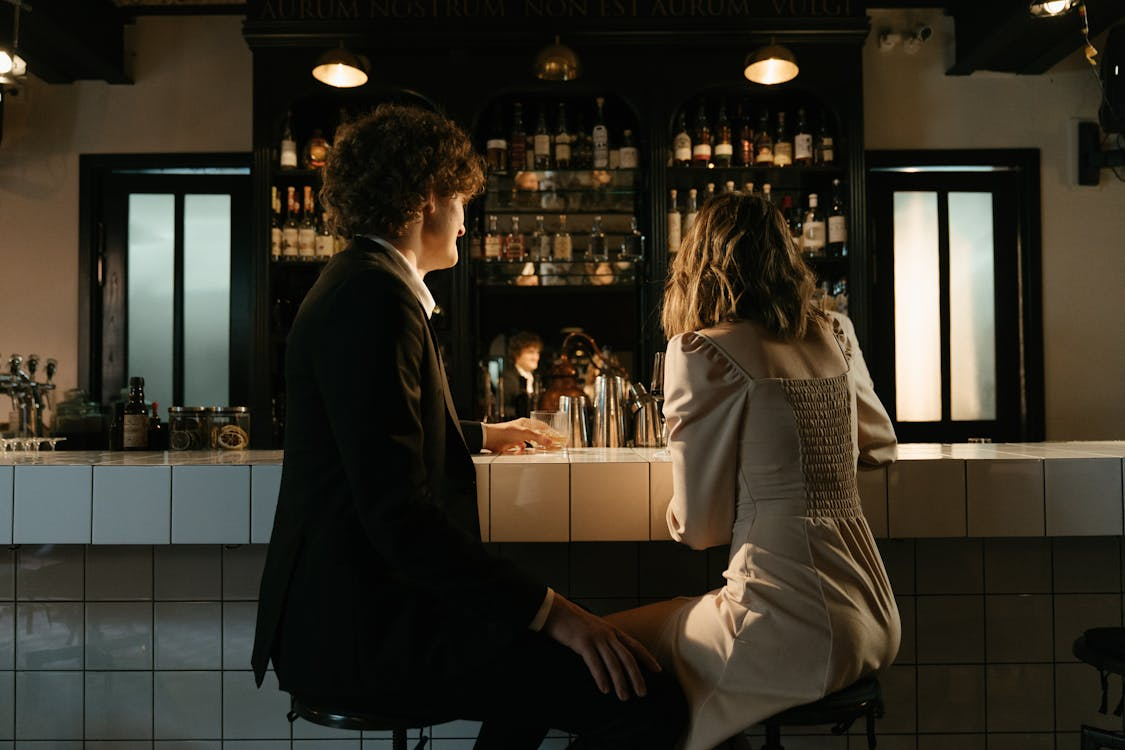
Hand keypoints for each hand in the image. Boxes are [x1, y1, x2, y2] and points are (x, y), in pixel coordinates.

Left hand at [482, 417, 552, 452]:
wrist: (491, 438)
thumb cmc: (506, 431)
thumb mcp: (525, 433)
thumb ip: (538, 437)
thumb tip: (550, 442)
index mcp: (526, 423)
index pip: (542, 426)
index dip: (551, 431)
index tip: (558, 436)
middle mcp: (522, 429)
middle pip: (536, 434)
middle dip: (544, 439)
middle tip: (551, 444)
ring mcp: (517, 436)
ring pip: (529, 441)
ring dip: (535, 445)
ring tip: (541, 449)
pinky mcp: (511, 443)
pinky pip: (520, 447)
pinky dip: (523, 450)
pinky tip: (524, 451)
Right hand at [541, 594, 661, 700]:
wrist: (555, 610)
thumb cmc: (572, 621)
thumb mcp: (594, 627)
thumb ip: (604, 638)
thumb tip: (611, 653)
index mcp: (612, 630)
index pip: (635, 646)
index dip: (647, 658)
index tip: (658, 670)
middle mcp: (608, 634)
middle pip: (628, 657)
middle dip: (637, 676)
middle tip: (642, 693)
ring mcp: (596, 637)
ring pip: (614, 663)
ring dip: (621, 682)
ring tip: (624, 697)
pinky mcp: (583, 642)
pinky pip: (595, 662)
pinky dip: (601, 677)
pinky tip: (605, 689)